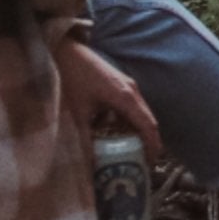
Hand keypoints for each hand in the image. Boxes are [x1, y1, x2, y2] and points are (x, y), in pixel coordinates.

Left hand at [55, 36, 160, 158]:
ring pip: (139, 114)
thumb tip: (91, 166)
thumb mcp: (77, 114)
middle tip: (142, 164)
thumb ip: (85, 140)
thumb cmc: (72, 80)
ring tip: (130, 154)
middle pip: (147, 120)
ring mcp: (127, 86)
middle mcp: (132, 90)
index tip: (151, 165)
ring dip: (137, 133)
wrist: (66, 53)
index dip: (153, 145)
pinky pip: (130, 109)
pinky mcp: (120, 85)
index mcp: (126, 97)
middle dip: (147, 142)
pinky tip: (114, 137)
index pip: (148, 124)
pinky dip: (127, 124)